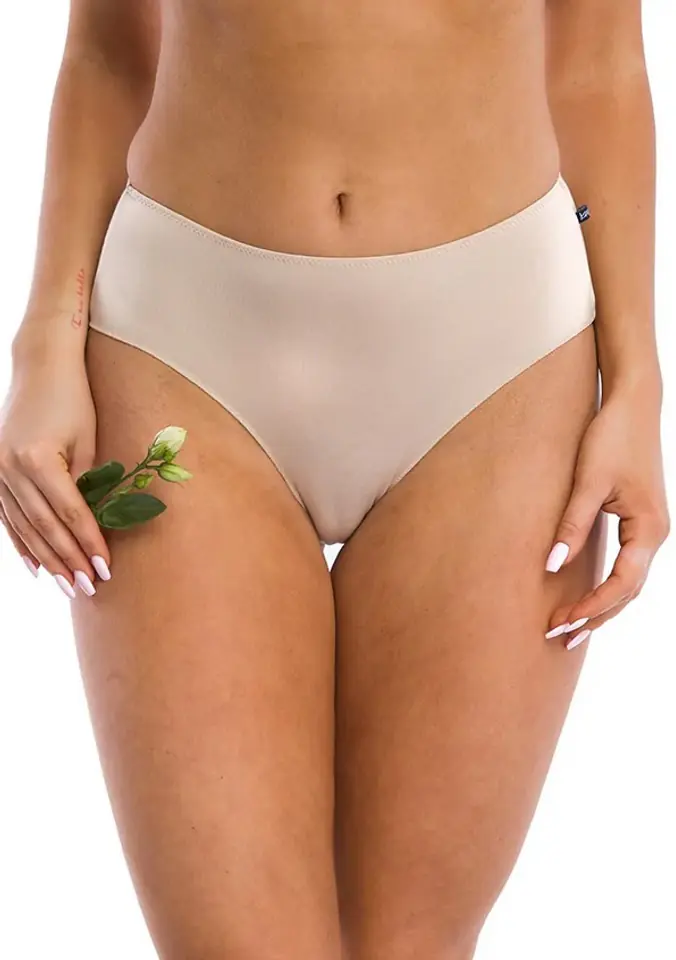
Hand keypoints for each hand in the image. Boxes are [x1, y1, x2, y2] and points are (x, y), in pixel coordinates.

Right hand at [0, 332, 111, 596]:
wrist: (40, 365)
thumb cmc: (74, 399)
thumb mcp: (88, 440)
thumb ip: (87, 483)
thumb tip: (91, 527)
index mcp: (38, 458)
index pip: (70, 513)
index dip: (89, 544)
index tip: (106, 569)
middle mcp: (10, 468)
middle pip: (45, 527)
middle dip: (69, 561)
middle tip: (88, 588)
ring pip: (24, 527)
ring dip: (48, 560)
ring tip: (68, 586)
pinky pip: (7, 517)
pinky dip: (23, 544)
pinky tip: (37, 568)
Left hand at [543, 381, 669, 648]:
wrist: (633, 403)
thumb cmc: (612, 436)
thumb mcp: (588, 481)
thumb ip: (572, 525)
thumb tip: (551, 566)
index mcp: (648, 529)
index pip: (622, 585)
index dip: (592, 608)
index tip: (562, 623)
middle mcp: (655, 534)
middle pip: (627, 592)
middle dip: (594, 616)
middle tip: (558, 638)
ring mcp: (650, 529)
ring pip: (628, 582)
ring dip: (601, 606)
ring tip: (569, 630)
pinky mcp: (639, 521)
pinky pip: (626, 566)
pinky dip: (607, 587)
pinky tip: (585, 598)